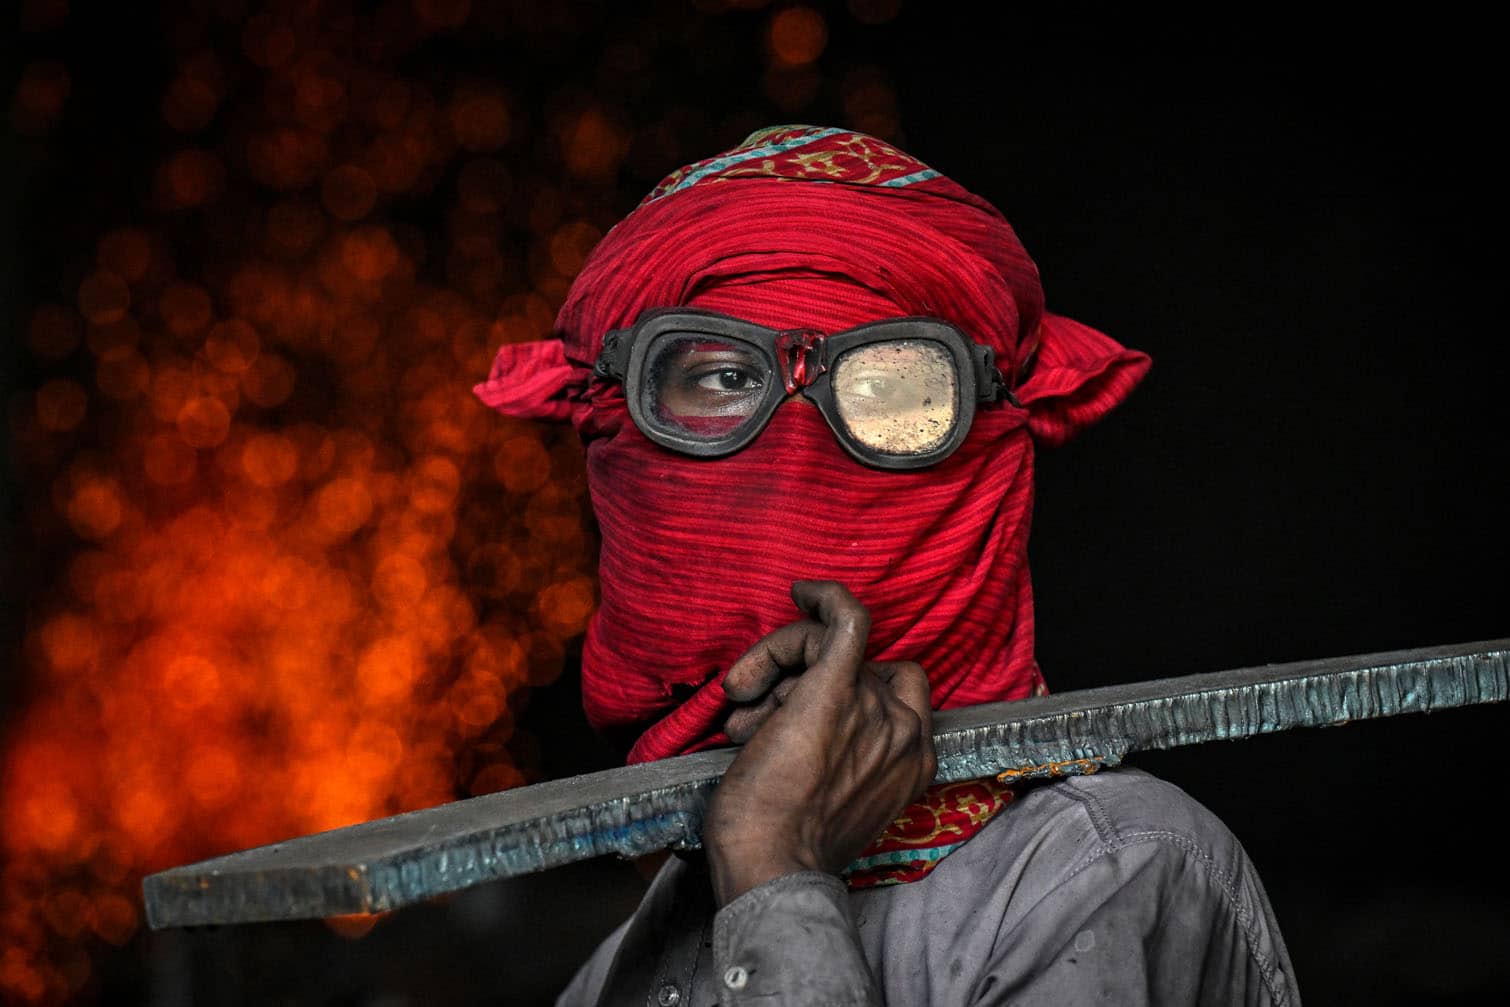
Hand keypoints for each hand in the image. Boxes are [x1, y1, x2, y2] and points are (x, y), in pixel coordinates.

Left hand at [704, 580, 935, 905]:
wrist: (770, 861)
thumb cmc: (783, 841)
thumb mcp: (837, 799)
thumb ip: (842, 752)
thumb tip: (791, 710)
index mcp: (915, 761)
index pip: (896, 693)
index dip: (852, 689)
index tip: (800, 704)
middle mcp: (904, 730)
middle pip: (857, 669)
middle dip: (801, 685)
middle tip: (757, 716)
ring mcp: (873, 706)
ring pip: (828, 652)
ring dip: (779, 674)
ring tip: (742, 718)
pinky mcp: (834, 687)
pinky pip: (846, 620)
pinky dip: (826, 598)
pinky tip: (802, 591)